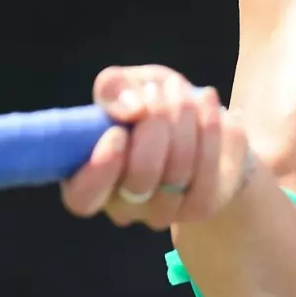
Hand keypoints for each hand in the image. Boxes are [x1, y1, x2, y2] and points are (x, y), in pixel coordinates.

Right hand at [59, 65, 253, 229]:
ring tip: (184, 90)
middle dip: (155, 123)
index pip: (83, 197)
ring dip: (185, 121)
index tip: (117, 133)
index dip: (100, 170)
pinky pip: (211, 176)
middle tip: (157, 90)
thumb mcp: (126, 85)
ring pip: (178, 175)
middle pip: (139, 180)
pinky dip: (212, 131)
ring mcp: (162, 211)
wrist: (197, 117)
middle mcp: (123, 204)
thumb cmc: (148, 102)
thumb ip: (113, 89)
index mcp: (88, 178)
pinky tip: (210, 104)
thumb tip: (132, 109)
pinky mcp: (199, 207)